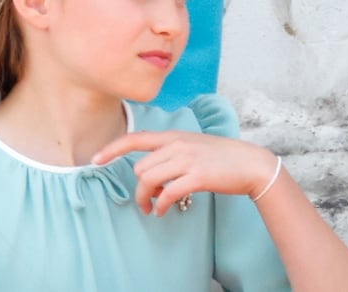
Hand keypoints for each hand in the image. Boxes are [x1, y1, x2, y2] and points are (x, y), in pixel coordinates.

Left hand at [91, 131, 278, 216]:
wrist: (252, 164)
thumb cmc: (221, 157)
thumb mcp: (192, 145)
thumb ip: (170, 152)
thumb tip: (146, 172)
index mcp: (173, 136)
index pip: (134, 138)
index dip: (111, 149)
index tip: (95, 160)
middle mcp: (177, 145)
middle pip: (140, 168)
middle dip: (139, 187)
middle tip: (145, 200)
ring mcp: (187, 160)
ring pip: (149, 180)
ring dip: (145, 198)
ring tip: (151, 208)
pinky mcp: (197, 176)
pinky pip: (168, 192)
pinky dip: (161, 205)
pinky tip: (162, 211)